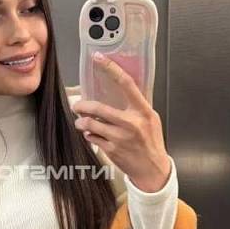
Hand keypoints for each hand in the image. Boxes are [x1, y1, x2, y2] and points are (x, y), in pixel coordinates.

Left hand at [71, 54, 170, 191]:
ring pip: (91, 124)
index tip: (98, 59)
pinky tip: (91, 134)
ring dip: (81, 122)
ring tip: (80, 121)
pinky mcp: (112, 150)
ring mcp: (120, 138)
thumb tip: (120, 89)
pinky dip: (89, 134)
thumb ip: (137, 106)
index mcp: (143, 111)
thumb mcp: (151, 120)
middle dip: (82, 106)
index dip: (111, 69)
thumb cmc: (151, 142)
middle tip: (76, 105)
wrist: (152, 169)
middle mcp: (131, 123)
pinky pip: (92, 138)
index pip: (126, 84)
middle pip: (99, 108)